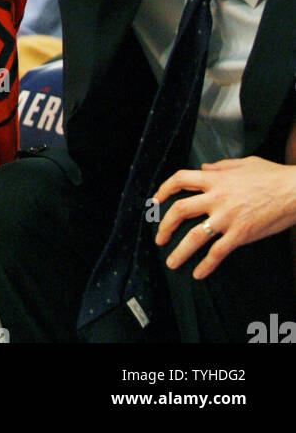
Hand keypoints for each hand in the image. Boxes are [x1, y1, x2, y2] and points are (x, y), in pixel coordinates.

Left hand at [153, 156, 295, 279]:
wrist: (294, 191)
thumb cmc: (272, 175)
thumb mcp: (243, 163)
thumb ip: (220, 166)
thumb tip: (204, 168)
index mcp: (216, 179)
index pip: (180, 180)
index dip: (164, 189)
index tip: (156, 200)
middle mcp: (217, 197)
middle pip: (180, 210)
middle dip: (165, 225)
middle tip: (159, 238)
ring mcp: (227, 217)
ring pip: (194, 236)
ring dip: (179, 251)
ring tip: (171, 262)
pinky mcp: (241, 234)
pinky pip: (218, 252)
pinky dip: (206, 265)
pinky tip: (199, 273)